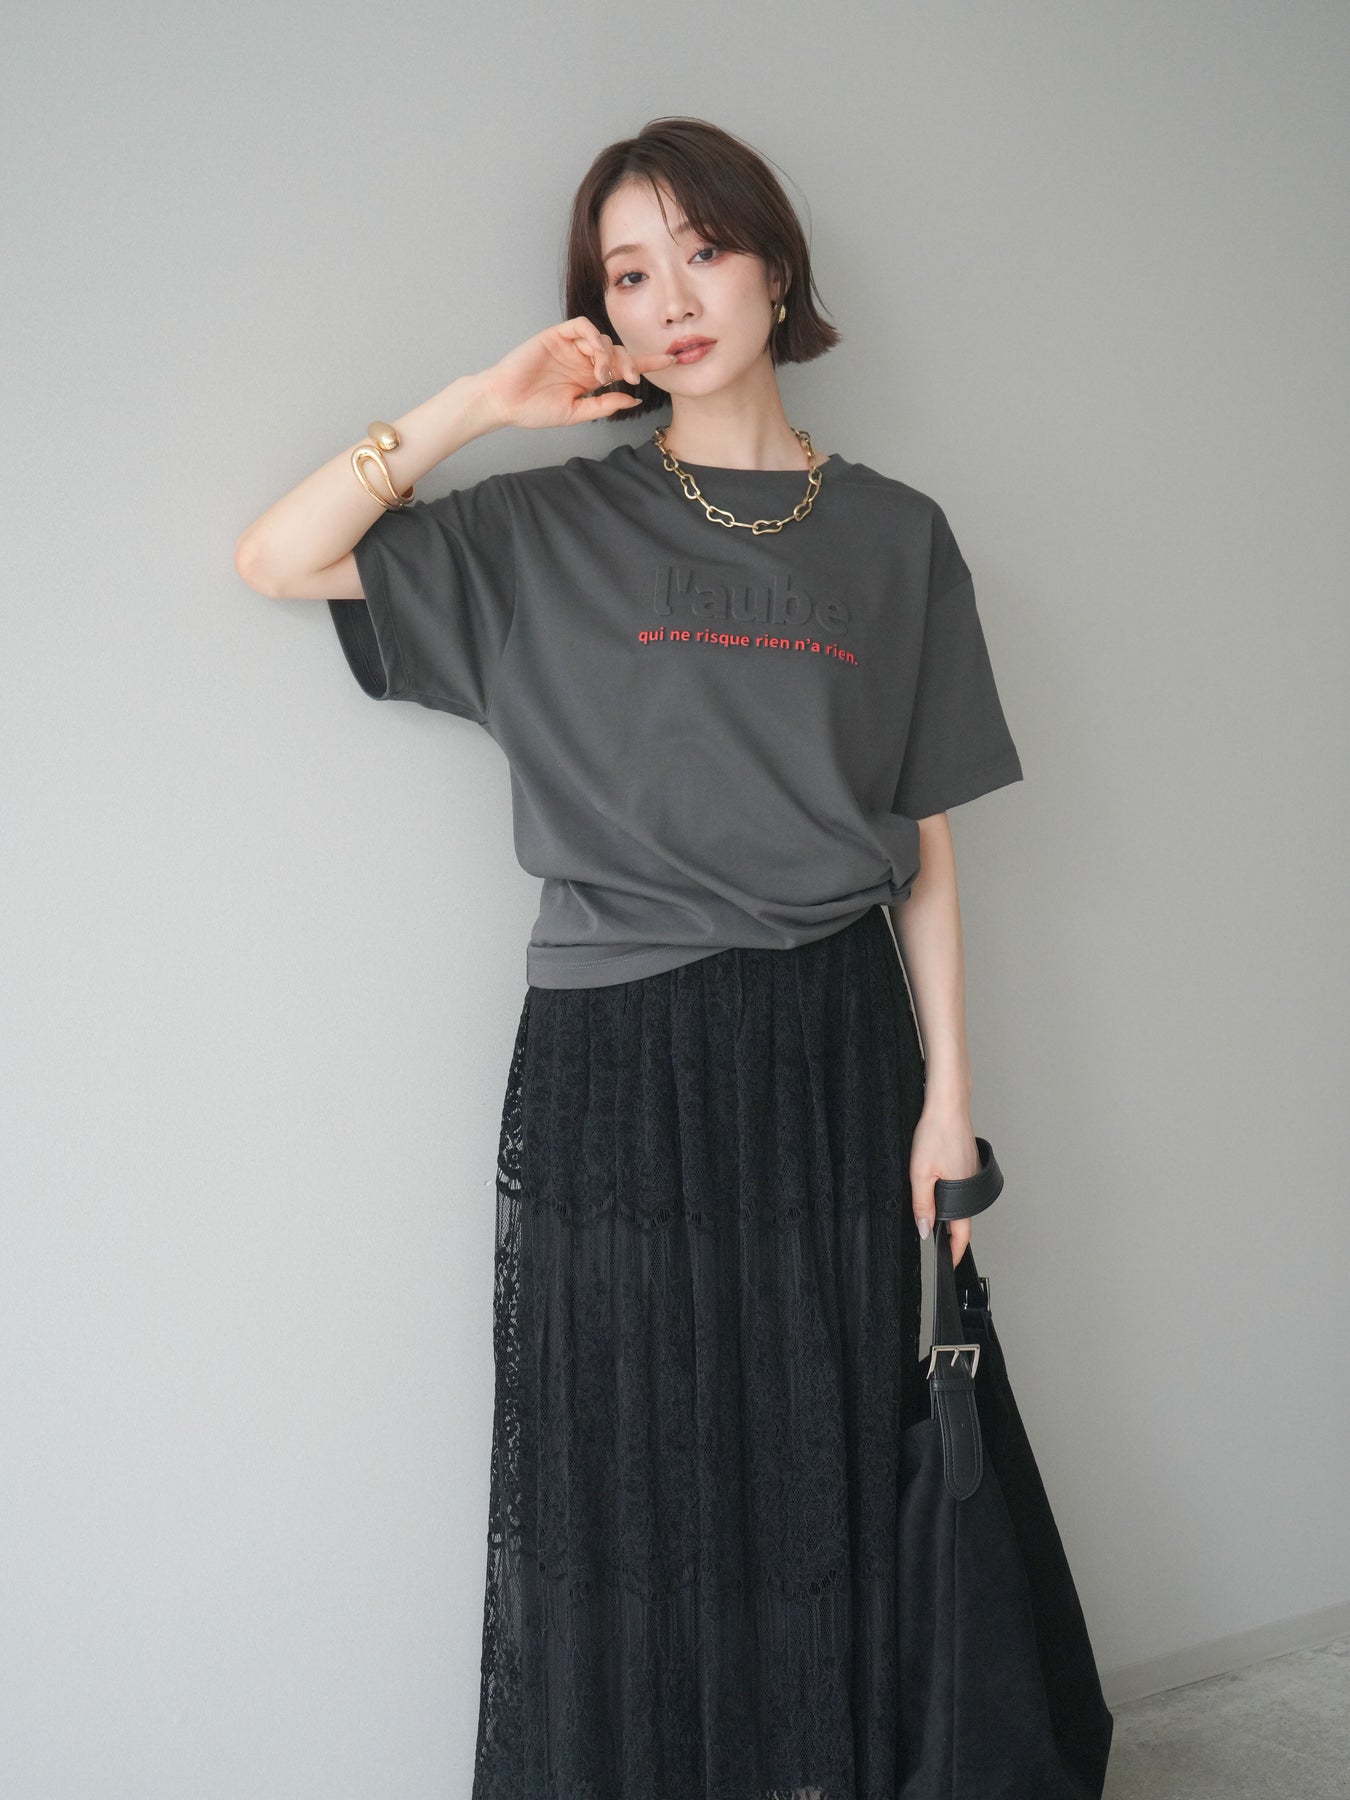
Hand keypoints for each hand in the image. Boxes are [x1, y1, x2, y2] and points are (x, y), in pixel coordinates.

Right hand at [476, 317, 677, 431]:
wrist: (505, 402)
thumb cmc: (535, 409)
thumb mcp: (576, 413)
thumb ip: (604, 405)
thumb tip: (633, 399)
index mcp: (590, 378)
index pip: (623, 367)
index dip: (647, 364)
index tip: (671, 361)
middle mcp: (584, 359)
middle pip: (619, 352)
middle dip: (629, 363)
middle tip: (630, 378)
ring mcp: (571, 346)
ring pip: (603, 339)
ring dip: (609, 356)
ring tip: (602, 376)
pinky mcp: (556, 335)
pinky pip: (582, 327)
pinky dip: (594, 338)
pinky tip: (595, 354)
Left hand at [909, 1105, 981, 1268]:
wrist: (948, 1104)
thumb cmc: (936, 1133)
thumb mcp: (920, 1173)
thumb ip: (922, 1203)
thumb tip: (924, 1229)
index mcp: (963, 1192)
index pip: (962, 1233)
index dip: (954, 1251)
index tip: (947, 1263)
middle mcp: (972, 1184)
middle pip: (963, 1218)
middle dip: (950, 1233)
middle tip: (934, 1242)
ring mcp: (972, 1171)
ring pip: (962, 1200)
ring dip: (950, 1210)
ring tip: (932, 1214)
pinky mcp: (968, 1160)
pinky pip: (961, 1183)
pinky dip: (950, 1191)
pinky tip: (937, 1183)